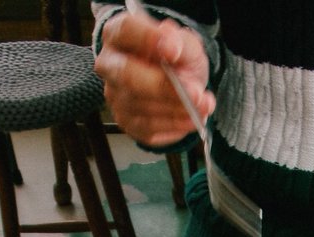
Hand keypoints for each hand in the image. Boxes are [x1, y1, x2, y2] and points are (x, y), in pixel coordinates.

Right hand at [94, 9, 213, 145]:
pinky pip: (149, 128)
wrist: (180, 84)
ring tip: (204, 105)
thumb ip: (180, 42)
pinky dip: (176, 126)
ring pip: (142, 107)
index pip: (126, 30)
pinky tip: (193, 119)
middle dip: (164, 86)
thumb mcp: (185, 43)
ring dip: (178, 109)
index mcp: (118, 34)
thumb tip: (171, 48)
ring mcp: (116, 97)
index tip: (174, 50)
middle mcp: (109, 65)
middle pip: (128, 76)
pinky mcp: (127, 123)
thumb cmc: (177, 59)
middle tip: (196, 92)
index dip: (148, 39)